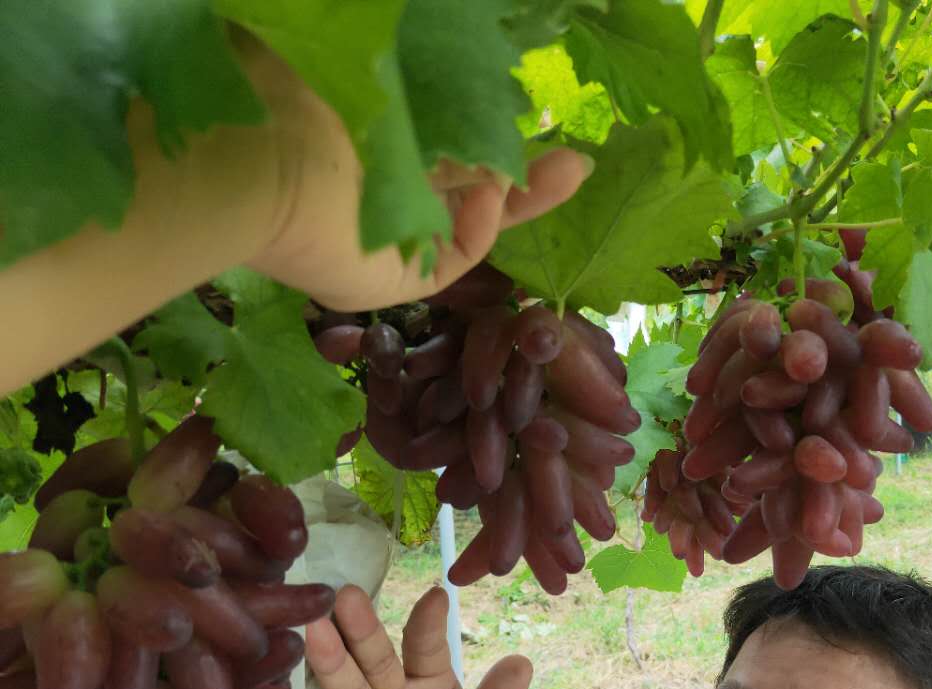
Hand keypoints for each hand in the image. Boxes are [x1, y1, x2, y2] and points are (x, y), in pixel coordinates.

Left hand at [241, 38, 591, 311]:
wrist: (256, 163)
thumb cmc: (296, 98)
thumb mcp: (371, 68)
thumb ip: (417, 72)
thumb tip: (463, 66)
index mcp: (375, 143)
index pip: (443, 141)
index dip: (488, 130)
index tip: (531, 109)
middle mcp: (384, 192)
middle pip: (467, 187)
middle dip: (523, 175)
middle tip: (577, 161)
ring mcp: (391, 237)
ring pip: (471, 222)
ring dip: (520, 197)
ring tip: (568, 168)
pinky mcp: (396, 281)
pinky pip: (457, 257)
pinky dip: (482, 226)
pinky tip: (489, 191)